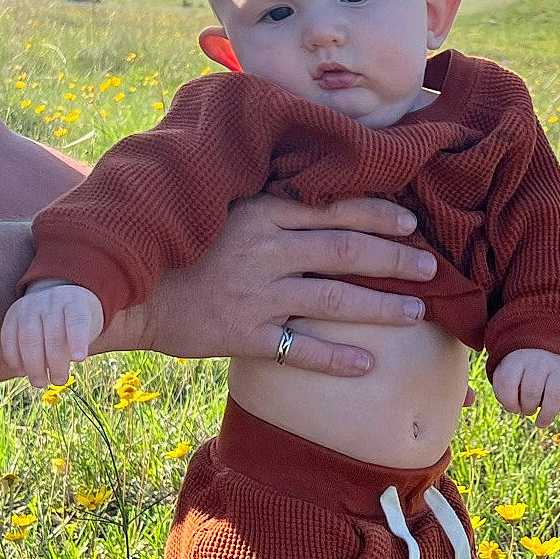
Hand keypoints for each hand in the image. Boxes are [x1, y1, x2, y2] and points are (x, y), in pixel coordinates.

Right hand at [2, 280, 105, 388]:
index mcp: (75, 302)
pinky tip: (21, 372)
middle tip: (58, 381)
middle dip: (55, 362)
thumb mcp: (87, 327)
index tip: (79, 359)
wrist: (55, 298)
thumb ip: (77, 345)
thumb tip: (58, 374)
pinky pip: (9, 337)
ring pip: (29, 337)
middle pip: (52, 333)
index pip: (77, 320)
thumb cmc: (75, 322)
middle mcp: (51, 300)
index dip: (78, 339)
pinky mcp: (12, 314)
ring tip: (39, 382)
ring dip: (33, 365)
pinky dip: (14, 358)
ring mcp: (30, 306)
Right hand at [104, 195, 438, 377]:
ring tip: (417, 312)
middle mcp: (267, 249)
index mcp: (262, 211)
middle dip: (396, 259)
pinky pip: (302, 349)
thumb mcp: (219, 210)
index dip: (380, 213)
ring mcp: (258, 294)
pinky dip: (337, 358)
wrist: (127, 290)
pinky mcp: (245, 335)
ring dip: (382, 307)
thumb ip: (264, 204)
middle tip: (432, 267)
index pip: (335, 207)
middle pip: (347, 250)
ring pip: (336, 299)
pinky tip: (368, 365)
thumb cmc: (176, 247)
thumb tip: (309, 193)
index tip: (411, 221)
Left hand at [490, 349, 559, 427]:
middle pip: (532, 391)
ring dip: (547, 414)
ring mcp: (559, 366)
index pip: (508, 382)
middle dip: (527, 408)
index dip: (508, 402)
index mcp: (517, 360)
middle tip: (528, 411)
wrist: (547, 350)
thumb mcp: (505, 374)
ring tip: (541, 423)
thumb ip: (502, 390)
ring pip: (555, 393)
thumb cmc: (521, 372)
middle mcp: (539, 361)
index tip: (513, 408)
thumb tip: (515, 408)